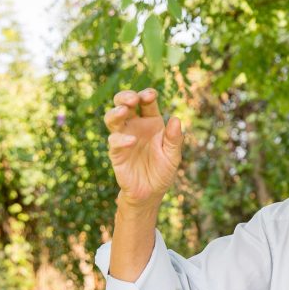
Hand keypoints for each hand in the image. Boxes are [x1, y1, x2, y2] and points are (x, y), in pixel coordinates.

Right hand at [104, 88, 182, 205]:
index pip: (147, 102)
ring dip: (116, 112)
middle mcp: (135, 126)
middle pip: (124, 103)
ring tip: (124, 111)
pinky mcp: (116, 152)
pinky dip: (121, 139)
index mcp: (151, 122)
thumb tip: (175, 119)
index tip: (151, 95)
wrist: (151, 193)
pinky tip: (132, 141)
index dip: (147, 95)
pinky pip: (114, 141)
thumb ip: (174, 139)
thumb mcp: (173, 156)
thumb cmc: (163, 172)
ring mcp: (123, 137)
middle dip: (126, 96)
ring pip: (113, 118)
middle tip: (133, 99)